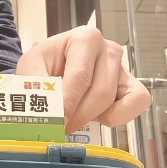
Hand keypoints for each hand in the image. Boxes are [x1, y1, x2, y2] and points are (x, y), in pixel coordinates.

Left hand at [15, 26, 150, 133]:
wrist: (53, 65)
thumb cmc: (44, 65)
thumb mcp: (30, 69)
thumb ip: (35, 87)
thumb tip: (44, 115)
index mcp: (85, 38)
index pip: (80, 77)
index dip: (68, 105)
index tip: (57, 124)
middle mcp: (109, 49)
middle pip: (100, 93)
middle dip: (79, 116)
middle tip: (60, 128)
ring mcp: (123, 68)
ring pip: (114, 102)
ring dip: (92, 118)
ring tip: (73, 119)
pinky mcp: (132, 86)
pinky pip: (136, 105)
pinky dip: (117, 117)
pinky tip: (96, 116)